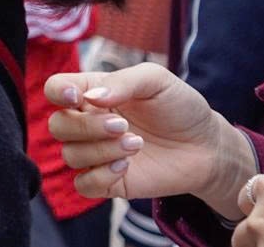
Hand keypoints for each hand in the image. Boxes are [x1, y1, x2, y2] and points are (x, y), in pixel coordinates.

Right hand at [46, 63, 255, 211]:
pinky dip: (100, 175)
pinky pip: (83, 184)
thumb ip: (123, 81)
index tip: (79, 97)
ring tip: (137, 144)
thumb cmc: (180, 107)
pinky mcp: (108, 181)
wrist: (207, 147)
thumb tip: (90, 98)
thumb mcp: (157, 80)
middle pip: (58, 126)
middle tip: (123, 126)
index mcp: (93, 93)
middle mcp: (88, 123)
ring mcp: (96, 154)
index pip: (56, 89)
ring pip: (70, 155)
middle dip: (86, 127)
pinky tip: (126, 165)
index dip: (58, 92)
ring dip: (101, 150)